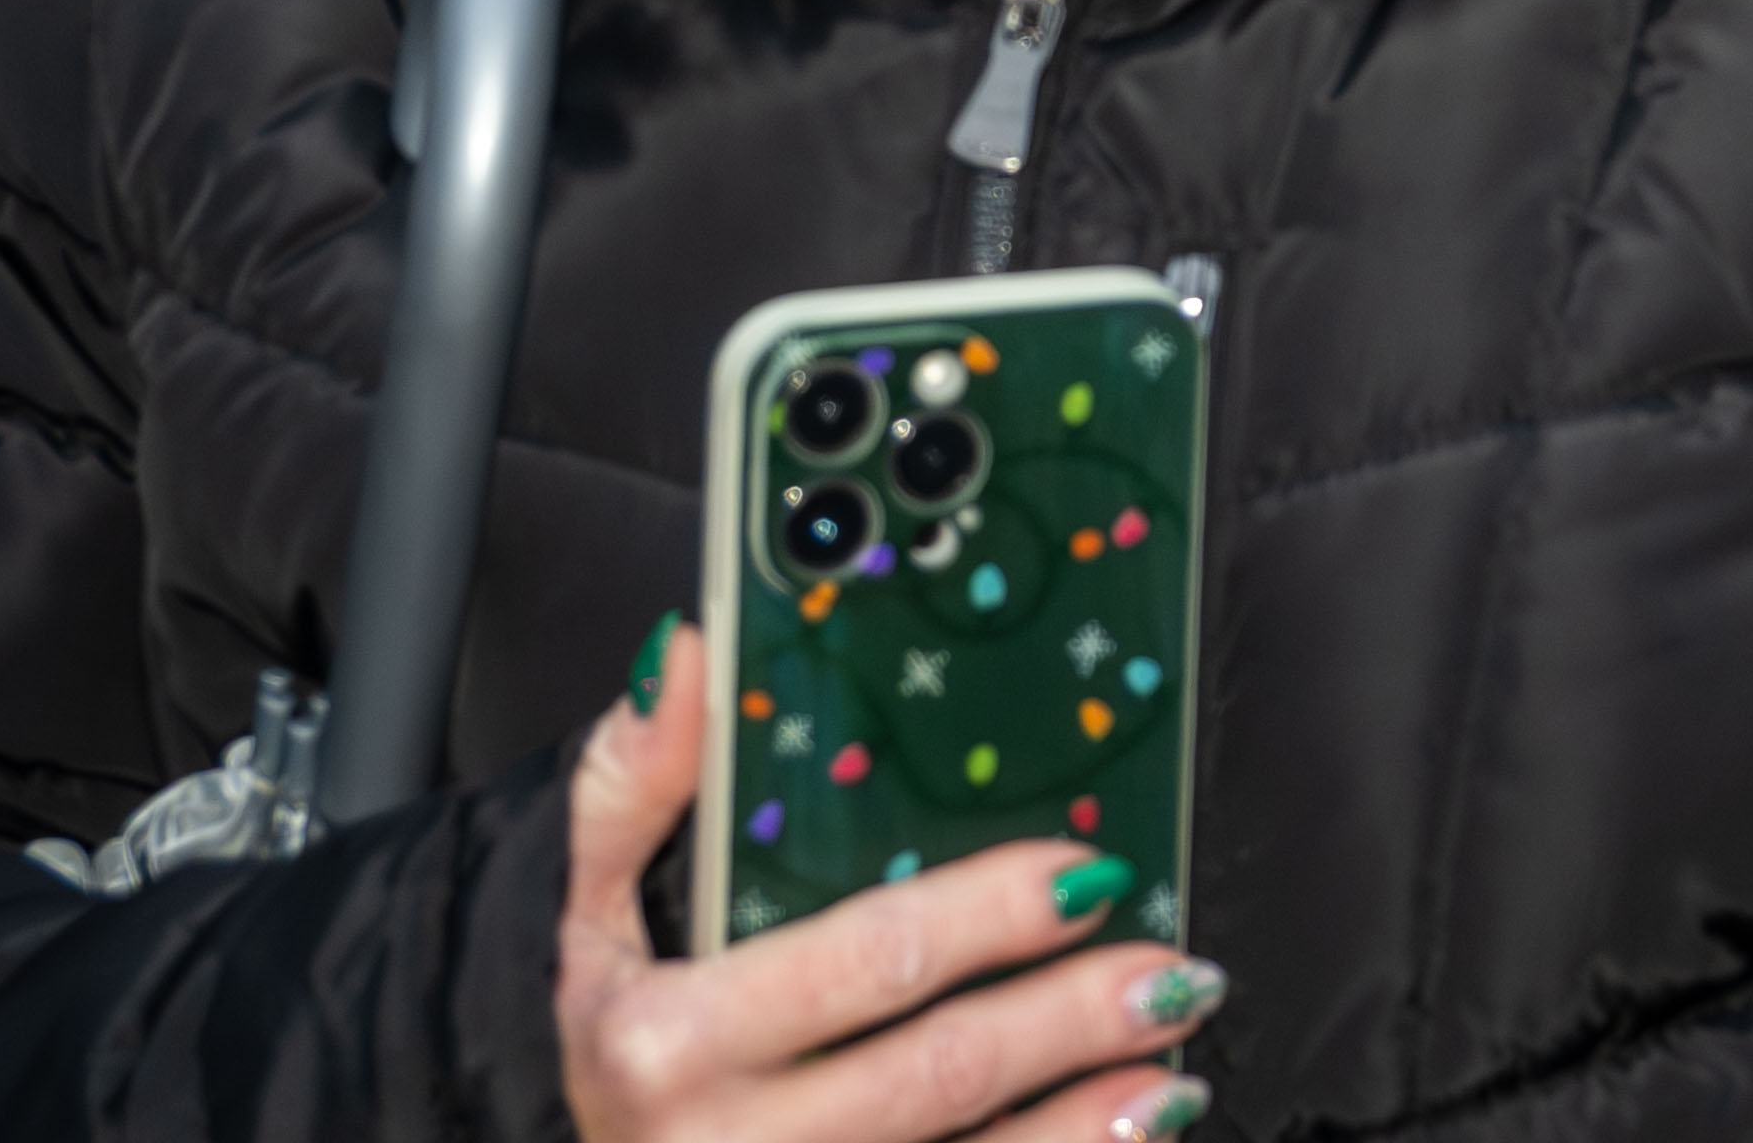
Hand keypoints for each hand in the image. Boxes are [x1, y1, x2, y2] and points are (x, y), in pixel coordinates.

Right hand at [559, 626, 1214, 1142]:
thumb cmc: (602, 1047)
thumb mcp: (581, 917)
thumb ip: (631, 788)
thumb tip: (692, 659)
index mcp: (665, 1039)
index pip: (863, 959)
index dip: (987, 916)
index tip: (1080, 871)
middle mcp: (718, 1142)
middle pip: (937, 1071)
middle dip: (1069, 1016)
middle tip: (1166, 967)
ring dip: (1088, 1114)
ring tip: (1170, 1052)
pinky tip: (1127, 1128)